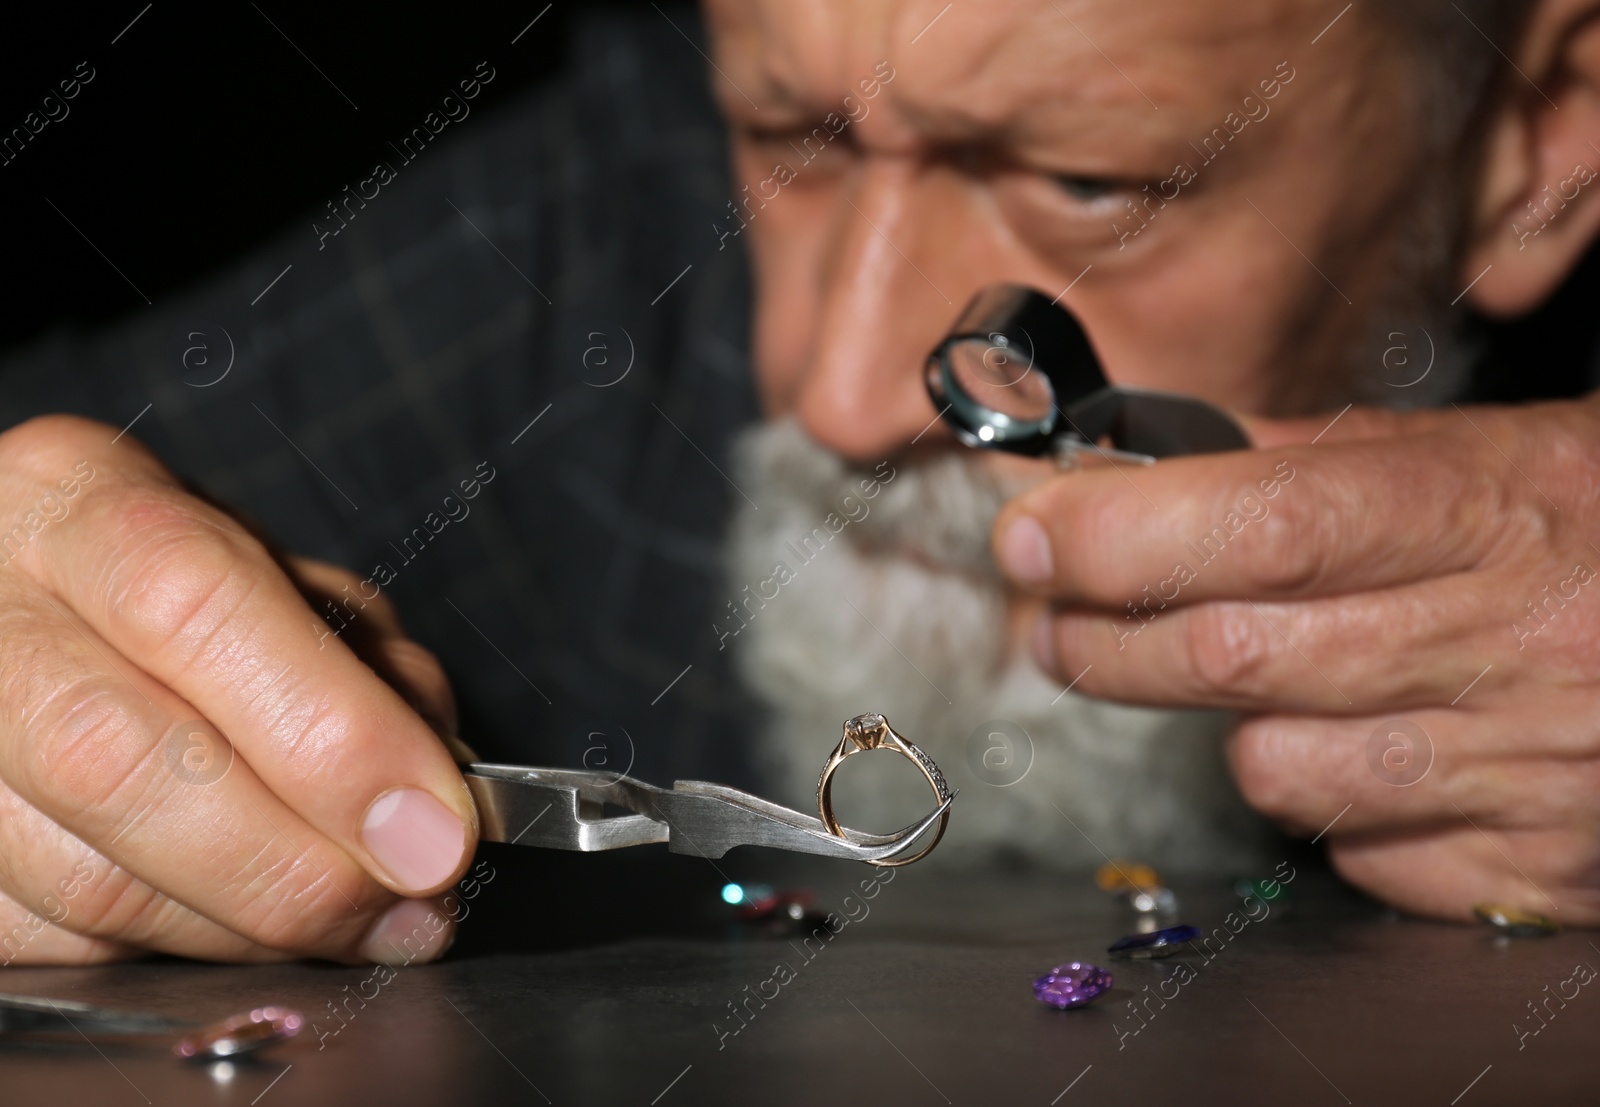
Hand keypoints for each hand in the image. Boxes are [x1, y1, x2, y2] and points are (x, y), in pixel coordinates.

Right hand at [0, 416, 477, 964]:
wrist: (26, 605)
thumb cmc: (183, 590)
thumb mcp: (280, 578)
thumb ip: (359, 670)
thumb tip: (435, 810)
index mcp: (80, 501)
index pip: (195, 607)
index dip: (332, 735)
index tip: (435, 829)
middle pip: (114, 759)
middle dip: (290, 864)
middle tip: (404, 907)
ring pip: (85, 879)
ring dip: (249, 928)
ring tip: (352, 922)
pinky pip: (59, 942)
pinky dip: (178, 948)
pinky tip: (240, 919)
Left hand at [995, 397, 1599, 923]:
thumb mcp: (1485, 452)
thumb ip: (1311, 460)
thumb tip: (1135, 471)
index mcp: (1481, 512)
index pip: (1257, 523)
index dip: (1114, 534)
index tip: (1028, 534)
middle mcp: (1501, 645)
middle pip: (1227, 656)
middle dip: (1101, 640)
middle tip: (1059, 620)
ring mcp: (1521, 770)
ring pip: (1275, 768)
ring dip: (1236, 724)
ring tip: (1279, 678)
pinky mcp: (1529, 868)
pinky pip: (1353, 851)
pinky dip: (1337, 804)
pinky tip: (1382, 750)